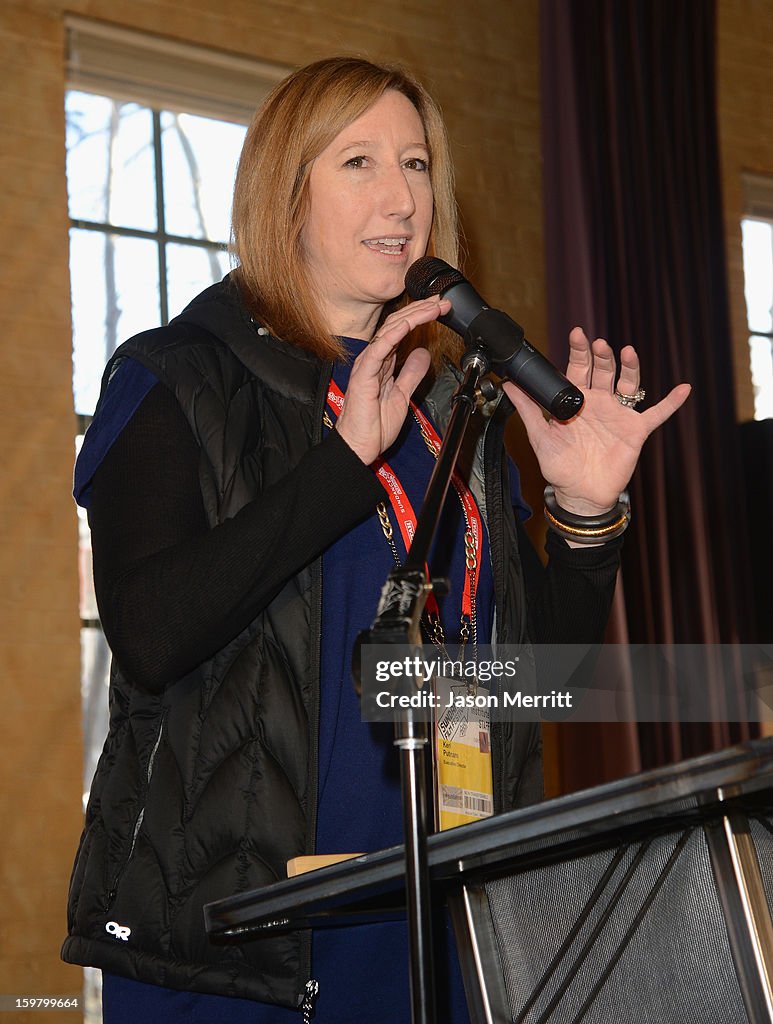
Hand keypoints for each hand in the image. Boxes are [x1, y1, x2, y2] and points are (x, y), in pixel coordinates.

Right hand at [335, 296, 450, 463]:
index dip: (421, 317)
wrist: (359, 446)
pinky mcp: (363, 375)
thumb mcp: (402, 395)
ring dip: (413, 316)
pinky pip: (378, 349)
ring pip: (390, 331)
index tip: (440, 309)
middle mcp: (373, 359)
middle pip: (397, 324)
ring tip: (432, 306)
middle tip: (441, 300)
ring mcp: (367, 365)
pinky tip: (407, 323)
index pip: (402, 331)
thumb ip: (411, 373)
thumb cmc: (373, 425)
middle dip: (421, 310)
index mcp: (382, 362)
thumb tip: (422, 353)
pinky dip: (393, 334)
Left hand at [503, 327, 690, 515]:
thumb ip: (527, 409)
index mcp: (576, 401)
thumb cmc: (560, 466)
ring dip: (629, 367)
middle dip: (601, 356)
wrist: (579, 494)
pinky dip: (671, 402)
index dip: (578, 352)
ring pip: (627, 384)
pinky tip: (683, 389)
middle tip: (597, 344)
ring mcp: (618, 415)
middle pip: (603, 371)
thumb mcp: (540, 435)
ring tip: (627, 352)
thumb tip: (508, 384)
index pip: (577, 370)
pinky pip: (657, 414)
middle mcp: (599, 403)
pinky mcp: (636, 431)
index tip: (576, 334)